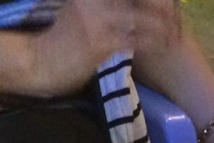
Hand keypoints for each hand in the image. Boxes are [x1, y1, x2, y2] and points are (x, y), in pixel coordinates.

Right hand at [32, 0, 180, 97]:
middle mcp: (94, 1)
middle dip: (160, 6)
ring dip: (163, 24)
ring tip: (176, 31)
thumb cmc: (56, 44)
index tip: (167, 5)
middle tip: (176, 15)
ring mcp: (99, 19)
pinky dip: (156, 40)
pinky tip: (167, 43)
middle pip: (139, 1)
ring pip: (143, 16)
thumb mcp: (76, 13)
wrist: (37, 65)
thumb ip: (98, 8)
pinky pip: (138, 38)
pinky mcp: (103, 41)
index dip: (149, 1)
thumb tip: (126, 15)